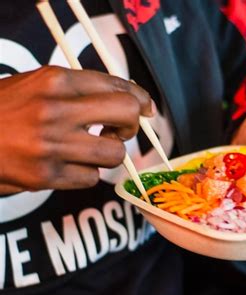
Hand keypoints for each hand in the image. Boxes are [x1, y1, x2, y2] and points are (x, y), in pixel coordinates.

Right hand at [0, 66, 151, 192]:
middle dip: (130, 124)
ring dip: (108, 153)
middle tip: (119, 129)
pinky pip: (91, 178)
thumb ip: (76, 90)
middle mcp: (55, 110)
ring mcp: (51, 145)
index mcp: (53, 80)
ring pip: (115, 153)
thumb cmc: (0, 111)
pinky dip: (86, 173)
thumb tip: (123, 99)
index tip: (147, 107)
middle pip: (126, 114)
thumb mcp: (34, 85)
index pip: (116, 86)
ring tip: (89, 148)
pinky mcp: (46, 176)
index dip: (139, 97)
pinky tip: (68, 165)